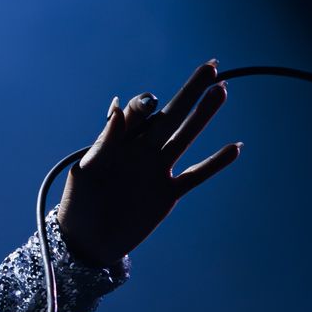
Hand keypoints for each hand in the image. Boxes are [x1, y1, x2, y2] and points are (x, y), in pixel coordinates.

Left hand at [55, 59, 240, 266]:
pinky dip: (215, 163)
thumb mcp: (85, 172)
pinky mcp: (168, 194)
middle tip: (211, 67)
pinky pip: (196, 175)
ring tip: (222, 90)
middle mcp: (141, 150)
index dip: (144, 105)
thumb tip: (116, 109)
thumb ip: (104, 143)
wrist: (86, 244)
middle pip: (170, 115)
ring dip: (204, 115)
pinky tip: (234, 147)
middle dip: (190, 91)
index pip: (137, 113)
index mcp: (118, 142)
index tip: (149, 103)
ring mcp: (157, 170)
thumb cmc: (77, 205)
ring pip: (186, 137)